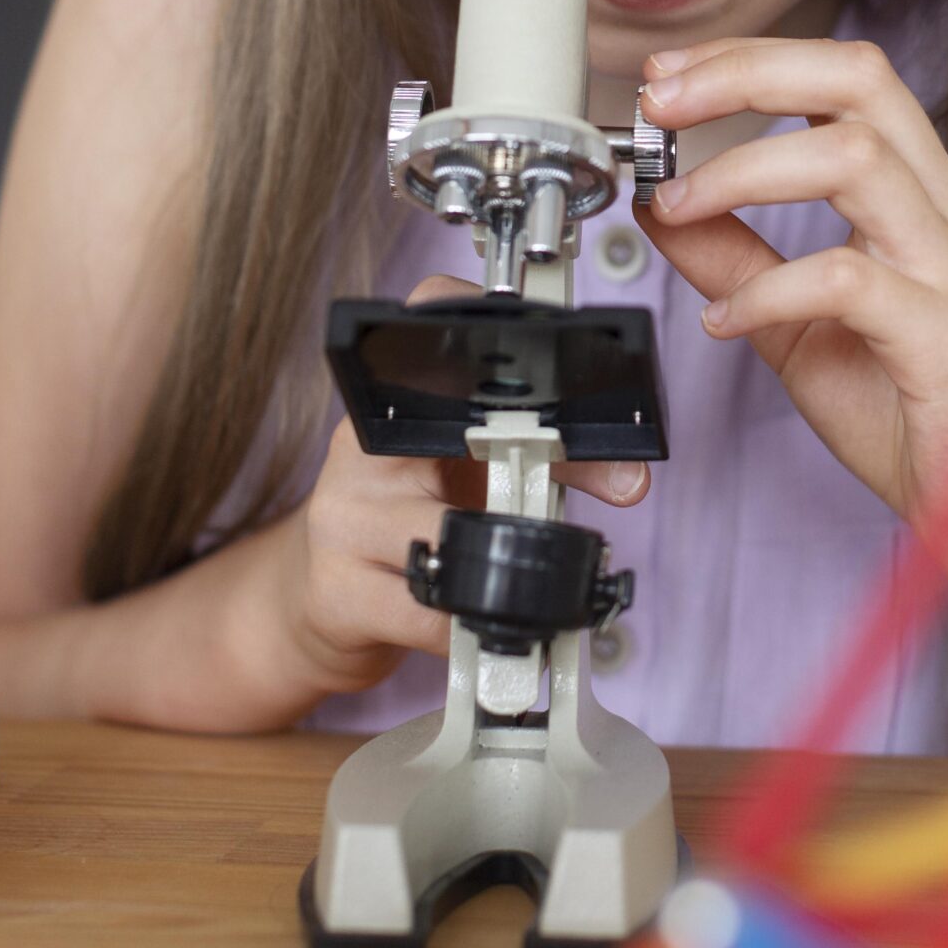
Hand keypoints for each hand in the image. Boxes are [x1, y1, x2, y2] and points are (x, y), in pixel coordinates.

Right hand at [278, 273, 650, 699]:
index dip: (482, 317)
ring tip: (541, 588)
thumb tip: (631, 479)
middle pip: (465, 434)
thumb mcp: (471, 480)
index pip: (430, 317)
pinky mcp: (336, 592)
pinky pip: (427, 612)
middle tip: (598, 505)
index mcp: (397, 405)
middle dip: (538, 476)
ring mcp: (343, 516)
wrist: (316, 608)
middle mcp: (361, 447)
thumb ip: (552, 467)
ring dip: (511, 571)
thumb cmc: (405, 528)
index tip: (554, 353)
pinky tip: (487, 631)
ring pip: (448, 536)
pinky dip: (473, 627)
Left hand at [636, 38, 947, 594]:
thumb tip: (656, 203)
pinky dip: (769, 290)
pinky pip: (851, 282)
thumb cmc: (910, 408)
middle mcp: (942, 211)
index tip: (669, 76)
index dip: (753, 61)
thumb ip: (732, 258)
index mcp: (917, 194)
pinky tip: (724, 319)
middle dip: (747, 74)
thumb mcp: (793, 320)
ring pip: (856, 160)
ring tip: (677, 204)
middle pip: (858, 83)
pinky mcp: (944, 337)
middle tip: (661, 102)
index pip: (844, 79)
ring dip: (745, 169)